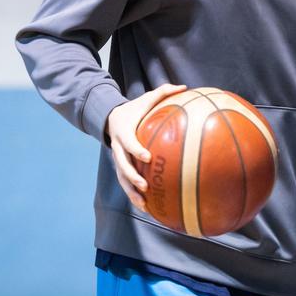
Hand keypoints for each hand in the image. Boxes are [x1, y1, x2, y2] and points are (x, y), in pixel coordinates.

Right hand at [105, 83, 186, 211]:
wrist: (111, 118)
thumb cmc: (135, 109)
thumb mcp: (146, 98)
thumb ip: (163, 92)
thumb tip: (184, 86)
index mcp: (124, 132)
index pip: (128, 143)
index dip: (136, 150)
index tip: (148, 157)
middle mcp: (118, 148)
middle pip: (122, 166)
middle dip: (132, 177)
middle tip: (144, 185)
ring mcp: (118, 160)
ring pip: (122, 179)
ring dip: (131, 193)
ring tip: (144, 205)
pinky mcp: (121, 168)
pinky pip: (127, 184)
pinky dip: (135, 196)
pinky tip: (148, 208)